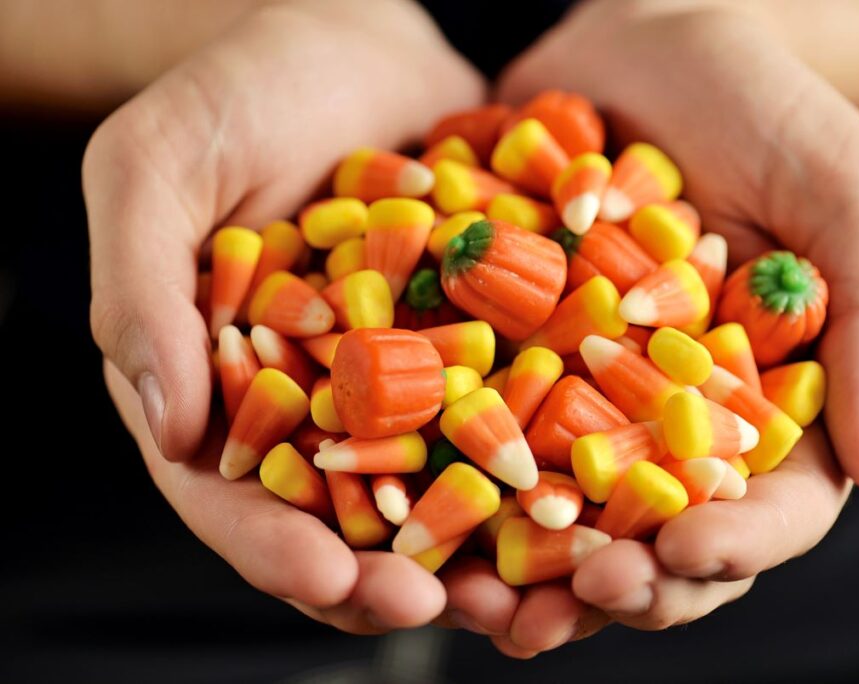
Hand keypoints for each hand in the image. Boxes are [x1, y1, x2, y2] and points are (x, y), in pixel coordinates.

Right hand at [87, 0, 484, 629]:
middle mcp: (315, 400)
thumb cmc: (247, 89)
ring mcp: (403, 379)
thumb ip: (142, 290)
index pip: (229, 493)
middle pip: (339, 515)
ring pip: (435, 489)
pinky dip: (541, 462)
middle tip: (436, 608)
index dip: (272, 549)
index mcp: (220, 383)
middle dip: (384, 574)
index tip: (328, 584)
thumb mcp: (162, 166)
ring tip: (524, 596)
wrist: (363, 33)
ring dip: (476, 552)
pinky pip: (511, 416)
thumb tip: (164, 425)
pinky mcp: (478, 345)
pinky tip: (582, 496)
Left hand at [433, 0, 858, 652]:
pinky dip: (446, 476)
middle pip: (655, 537)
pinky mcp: (506, 357)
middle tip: (579, 594)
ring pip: (557, 512)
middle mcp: (670, 423)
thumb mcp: (845, 196)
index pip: (767, 510)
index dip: (730, 546)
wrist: (650, 44)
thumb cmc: (768, 112)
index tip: (683, 552)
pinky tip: (409, 504)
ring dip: (521, 570)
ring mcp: (582, 397)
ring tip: (481, 602)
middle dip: (622, 581)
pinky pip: (474, 428)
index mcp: (767, 409)